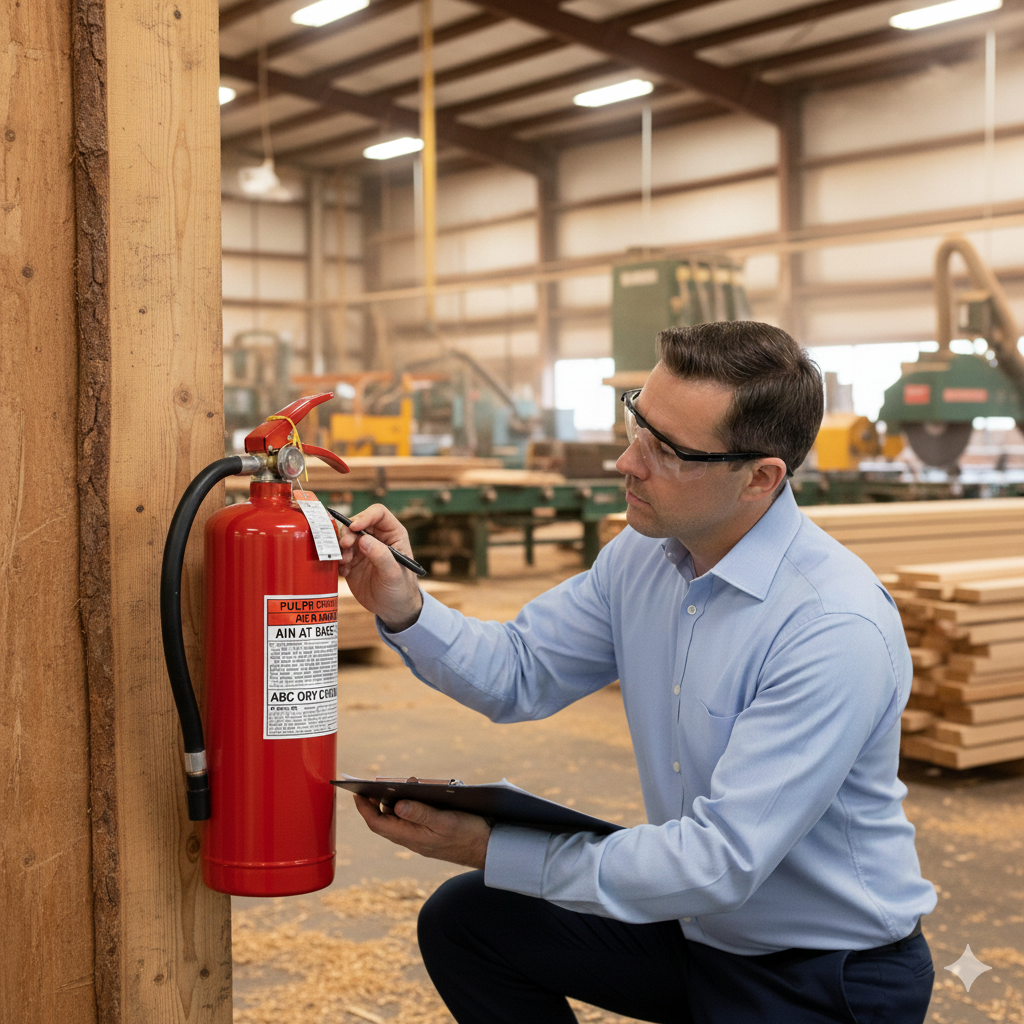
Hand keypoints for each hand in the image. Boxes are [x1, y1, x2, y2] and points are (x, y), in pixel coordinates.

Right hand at [337, 504, 422, 631]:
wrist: (393, 610)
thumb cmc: (401, 589)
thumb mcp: (394, 574)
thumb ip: (381, 556)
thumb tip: (363, 539)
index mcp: (393, 534)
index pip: (378, 513)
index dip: (365, 516)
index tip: (354, 528)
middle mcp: (376, 537)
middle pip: (356, 522)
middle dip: (347, 533)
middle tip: (344, 547)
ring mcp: (362, 548)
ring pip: (344, 536)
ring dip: (340, 547)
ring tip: (345, 563)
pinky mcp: (351, 561)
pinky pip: (338, 553)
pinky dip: (337, 560)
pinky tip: (345, 572)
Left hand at [353, 795, 490, 869]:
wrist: (489, 850)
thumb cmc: (469, 836)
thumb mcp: (445, 821)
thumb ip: (421, 813)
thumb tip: (397, 805)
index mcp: (411, 837)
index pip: (378, 823)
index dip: (365, 808)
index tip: (355, 793)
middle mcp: (413, 838)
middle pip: (386, 820)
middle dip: (378, 801)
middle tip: (376, 783)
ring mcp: (422, 837)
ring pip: (401, 817)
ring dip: (398, 800)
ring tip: (406, 782)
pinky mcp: (432, 833)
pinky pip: (414, 817)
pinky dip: (413, 803)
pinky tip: (422, 792)